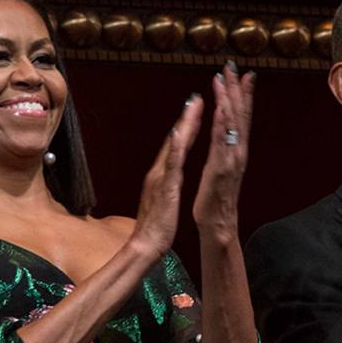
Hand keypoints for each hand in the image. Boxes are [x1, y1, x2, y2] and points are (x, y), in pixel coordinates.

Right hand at [131, 95, 203, 258]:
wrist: (144, 245)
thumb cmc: (155, 227)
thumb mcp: (164, 200)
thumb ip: (166, 184)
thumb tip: (169, 175)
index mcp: (162, 175)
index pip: (177, 146)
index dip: (187, 127)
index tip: (196, 109)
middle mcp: (159, 171)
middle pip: (175, 140)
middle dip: (187, 118)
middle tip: (197, 96)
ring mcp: (161, 178)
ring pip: (173, 146)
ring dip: (183, 124)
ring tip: (193, 105)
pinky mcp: (165, 188)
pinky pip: (171, 165)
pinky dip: (175, 148)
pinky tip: (180, 134)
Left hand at [192, 61, 255, 243]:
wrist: (218, 223)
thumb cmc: (217, 198)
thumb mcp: (221, 168)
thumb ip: (224, 149)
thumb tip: (226, 132)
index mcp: (236, 151)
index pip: (241, 117)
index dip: (243, 94)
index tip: (243, 73)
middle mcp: (238, 152)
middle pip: (240, 115)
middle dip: (237, 89)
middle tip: (233, 66)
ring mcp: (231, 160)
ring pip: (232, 125)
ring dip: (229, 99)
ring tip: (225, 78)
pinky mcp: (220, 170)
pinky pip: (222, 143)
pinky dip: (223, 124)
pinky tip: (221, 107)